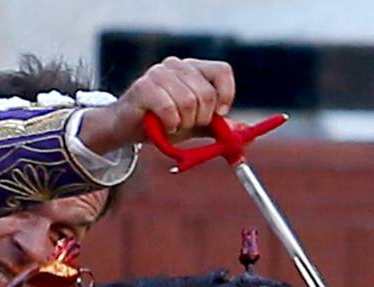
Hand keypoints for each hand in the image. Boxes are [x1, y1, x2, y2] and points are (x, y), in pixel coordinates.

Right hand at [78, 57, 235, 154]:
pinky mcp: (143, 87)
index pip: (221, 71)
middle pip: (206, 92)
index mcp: (192, 68)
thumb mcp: (194, 125)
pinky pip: (169, 109)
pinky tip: (162, 126)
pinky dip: (170, 124)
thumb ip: (218, 126)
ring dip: (183, 123)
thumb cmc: (162, 124)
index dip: (226, 94)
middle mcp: (176, 66)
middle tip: (187, 125)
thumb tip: (247, 134)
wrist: (127, 130)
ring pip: (188, 102)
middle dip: (201, 118)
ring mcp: (158, 74)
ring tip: (172, 126)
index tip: (219, 114)